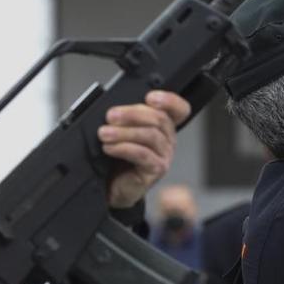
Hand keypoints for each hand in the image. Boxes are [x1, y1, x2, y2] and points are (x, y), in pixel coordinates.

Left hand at [99, 91, 190, 208]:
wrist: (113, 187)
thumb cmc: (117, 159)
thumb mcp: (122, 133)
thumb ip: (125, 119)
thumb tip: (114, 110)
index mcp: (162, 127)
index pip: (179, 109)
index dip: (170, 100)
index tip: (150, 97)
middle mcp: (167, 140)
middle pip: (159, 119)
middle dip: (132, 114)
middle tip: (110, 116)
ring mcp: (164, 155)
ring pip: (150, 136)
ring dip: (124, 132)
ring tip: (104, 134)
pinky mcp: (156, 170)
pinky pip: (143, 154)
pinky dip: (124, 148)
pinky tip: (110, 148)